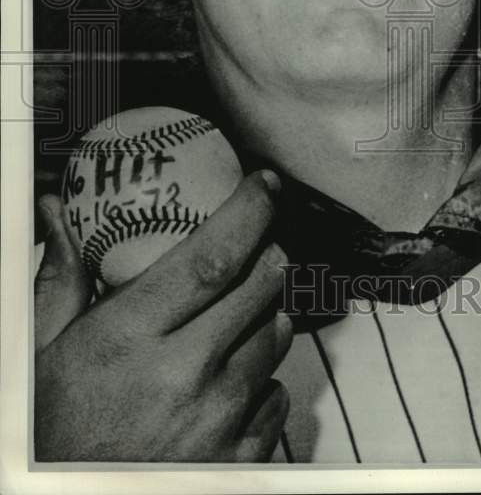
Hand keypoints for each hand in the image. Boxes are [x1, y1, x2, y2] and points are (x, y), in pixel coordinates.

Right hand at [34, 170, 291, 461]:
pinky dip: (263, 380)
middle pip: (261, 287)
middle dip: (268, 255)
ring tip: (229, 324)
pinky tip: (226, 383)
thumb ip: (59, 279)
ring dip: (266, 316)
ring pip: (277, 337)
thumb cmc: (52, 433)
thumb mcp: (40, 353)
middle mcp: (182, 376)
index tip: (264, 185)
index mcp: (129, 339)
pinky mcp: (239, 459)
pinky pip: (278, 395)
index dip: (249, 211)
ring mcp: (217, 422)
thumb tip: (51, 209)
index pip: (213, 257)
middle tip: (258, 248)